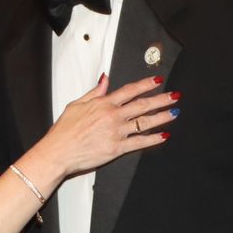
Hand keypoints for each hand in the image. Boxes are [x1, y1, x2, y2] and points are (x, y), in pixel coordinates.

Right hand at [33, 74, 176, 182]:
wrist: (58, 151)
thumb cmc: (64, 131)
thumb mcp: (76, 104)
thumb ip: (94, 92)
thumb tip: (105, 80)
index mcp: (103, 104)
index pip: (130, 90)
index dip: (146, 84)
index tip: (157, 81)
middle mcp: (112, 116)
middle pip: (142, 105)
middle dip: (161, 99)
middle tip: (174, 96)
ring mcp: (116, 132)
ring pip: (145, 122)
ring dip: (162, 117)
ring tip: (174, 113)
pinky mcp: (117, 148)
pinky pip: (140, 142)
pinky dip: (153, 139)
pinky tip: (163, 135)